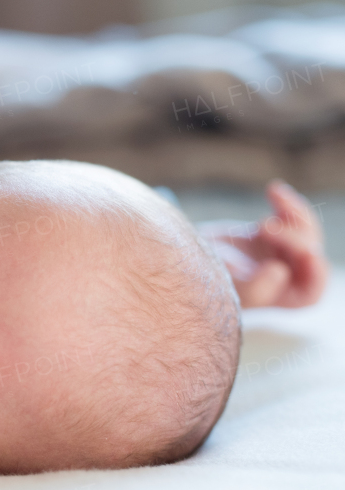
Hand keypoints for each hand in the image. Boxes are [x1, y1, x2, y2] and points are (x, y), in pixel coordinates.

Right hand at [199, 180, 328, 308]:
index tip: (308, 253)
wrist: (175, 258)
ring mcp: (278, 254)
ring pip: (304, 233)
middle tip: (263, 226)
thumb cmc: (198, 281)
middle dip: (294, 239)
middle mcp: (285, 278)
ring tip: (274, 197)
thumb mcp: (224, 287)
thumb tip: (281, 271)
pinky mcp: (268, 234)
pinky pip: (288, 216)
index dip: (315, 273)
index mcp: (278, 299)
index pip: (310, 291)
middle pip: (309, 257)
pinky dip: (285, 202)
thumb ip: (254, 287)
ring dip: (294, 214)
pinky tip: (272, 190)